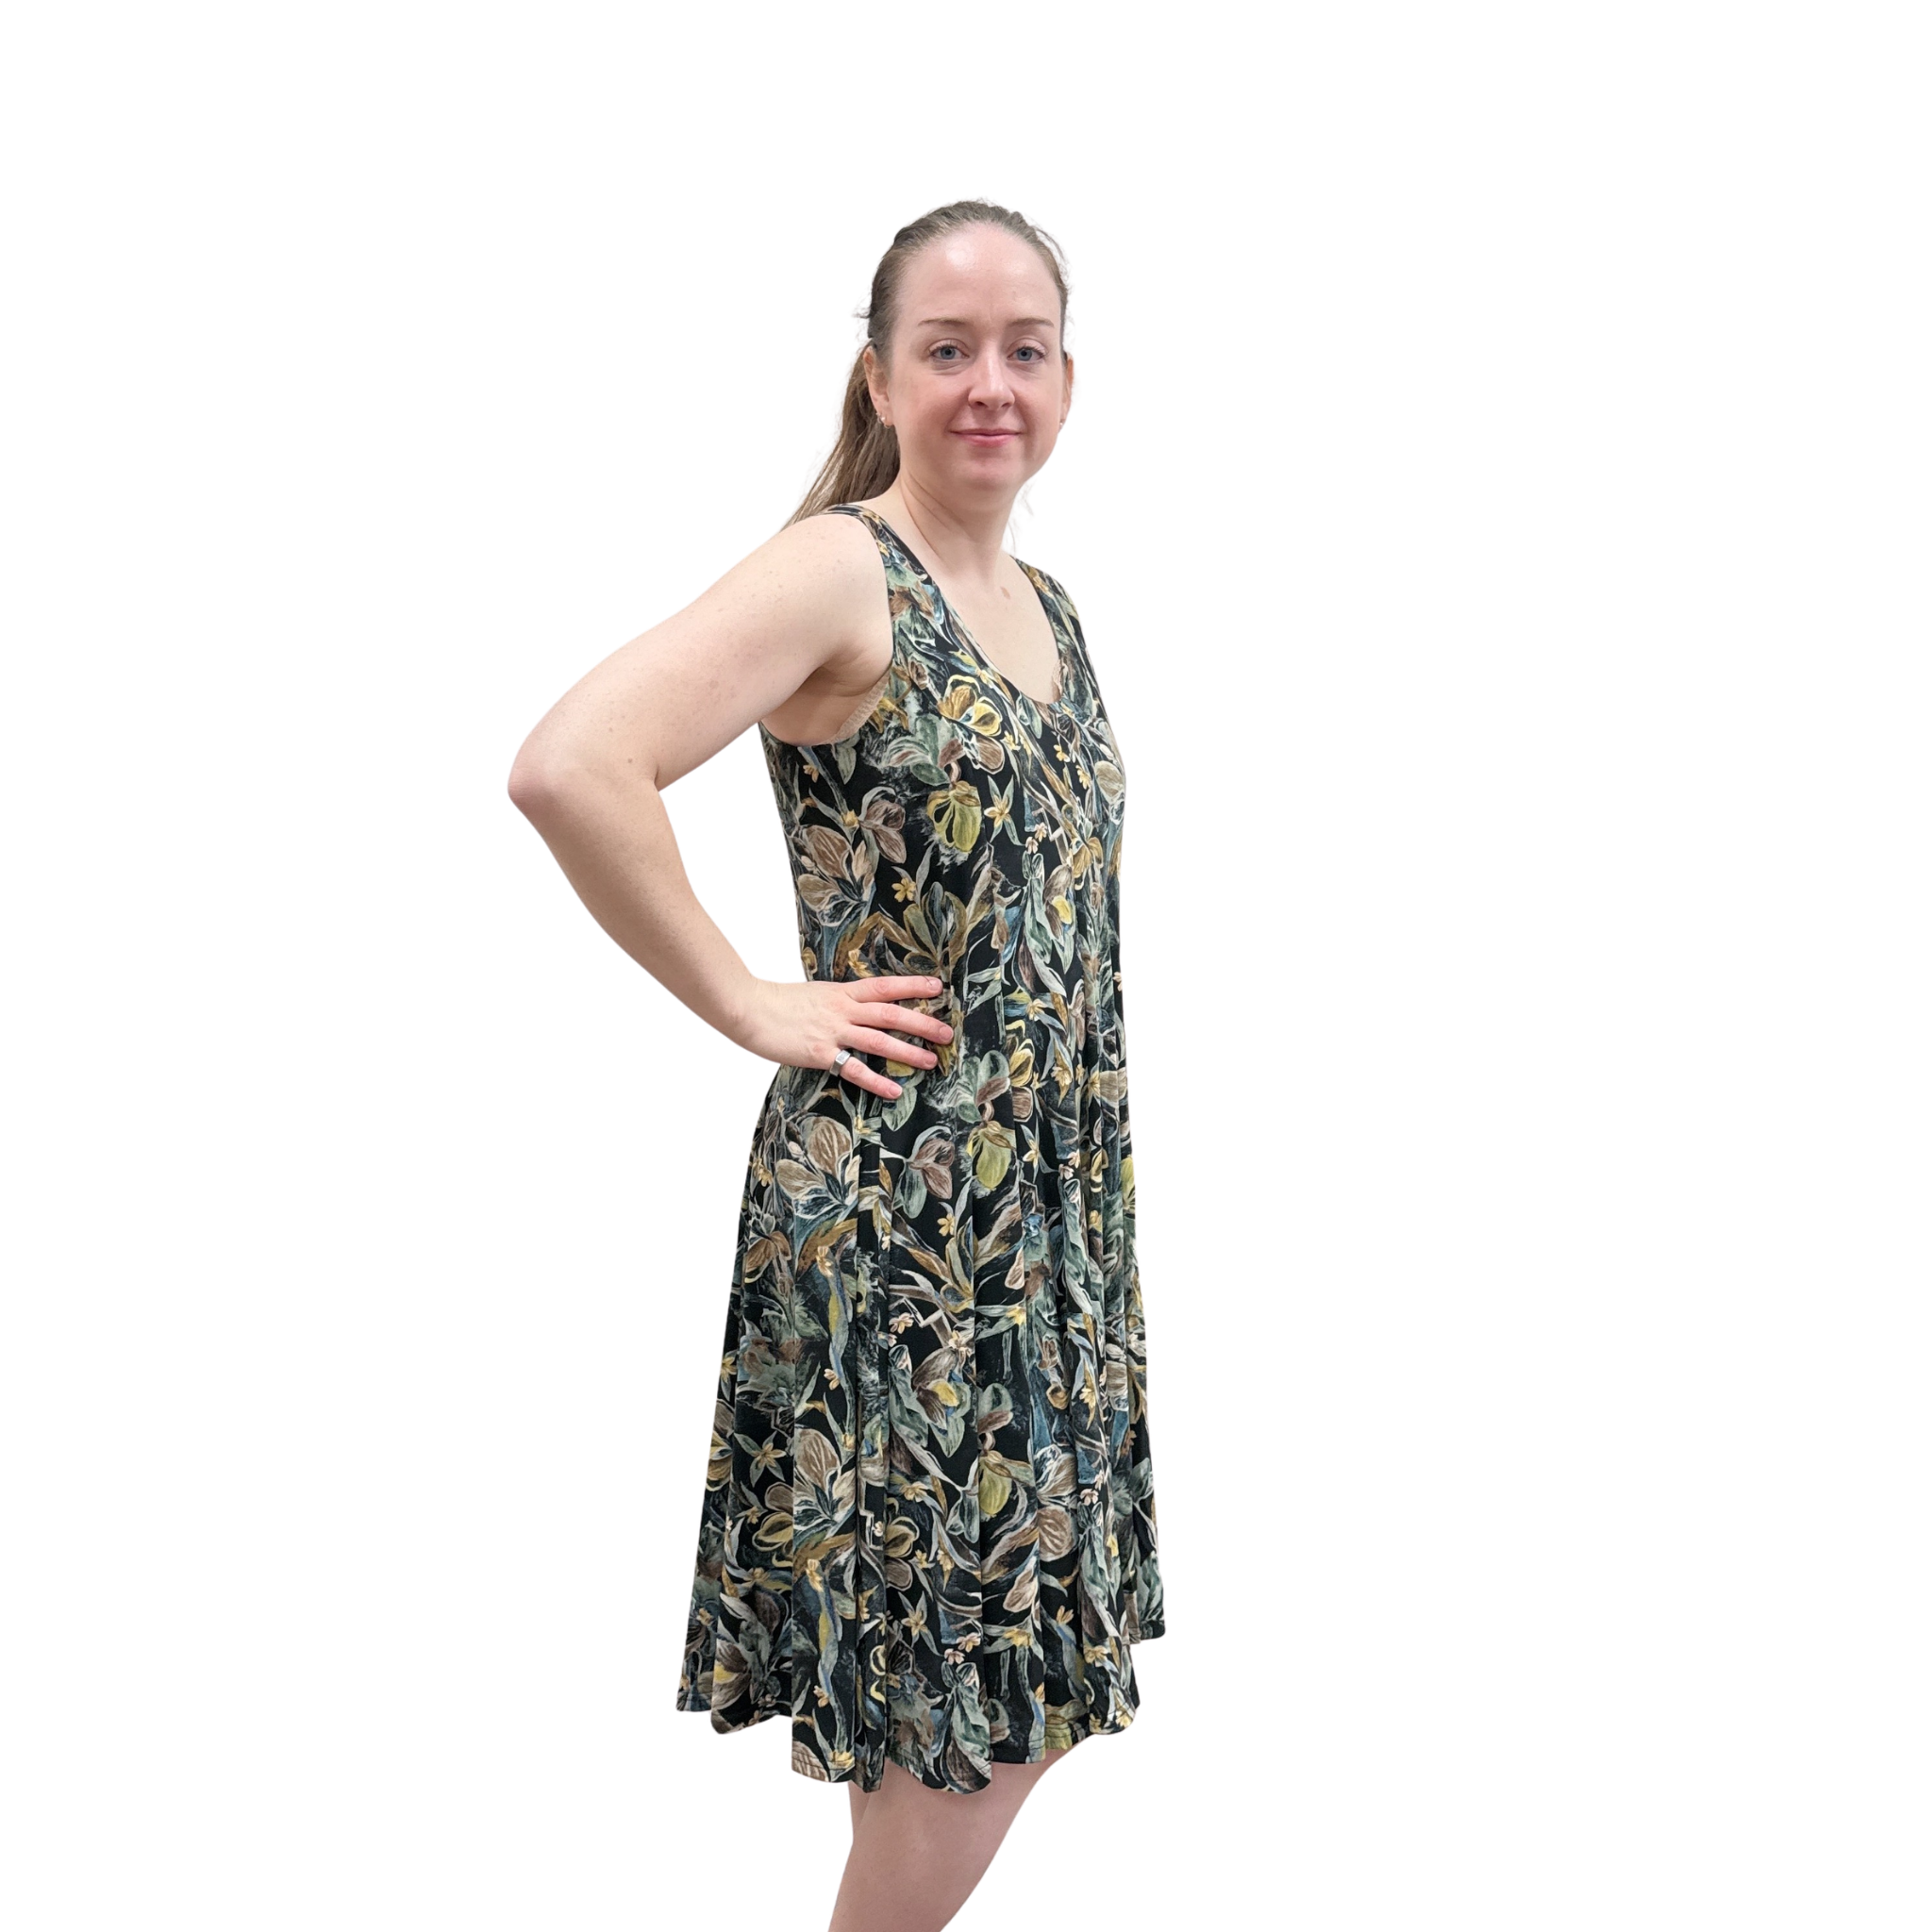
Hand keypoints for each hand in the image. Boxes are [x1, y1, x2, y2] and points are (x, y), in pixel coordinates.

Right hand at [735, 974, 953, 1099]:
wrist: (749, 1008)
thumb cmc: (777, 1002)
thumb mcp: (815, 994)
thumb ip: (837, 1002)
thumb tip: (857, 1008)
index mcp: (841, 992)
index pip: (884, 986)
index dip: (912, 986)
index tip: (937, 988)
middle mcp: (842, 1010)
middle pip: (890, 1014)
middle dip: (921, 1022)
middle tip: (946, 1032)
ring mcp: (832, 1032)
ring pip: (879, 1040)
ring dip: (908, 1051)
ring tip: (931, 1061)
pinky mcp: (820, 1053)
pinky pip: (854, 1069)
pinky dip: (876, 1081)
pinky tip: (895, 1090)